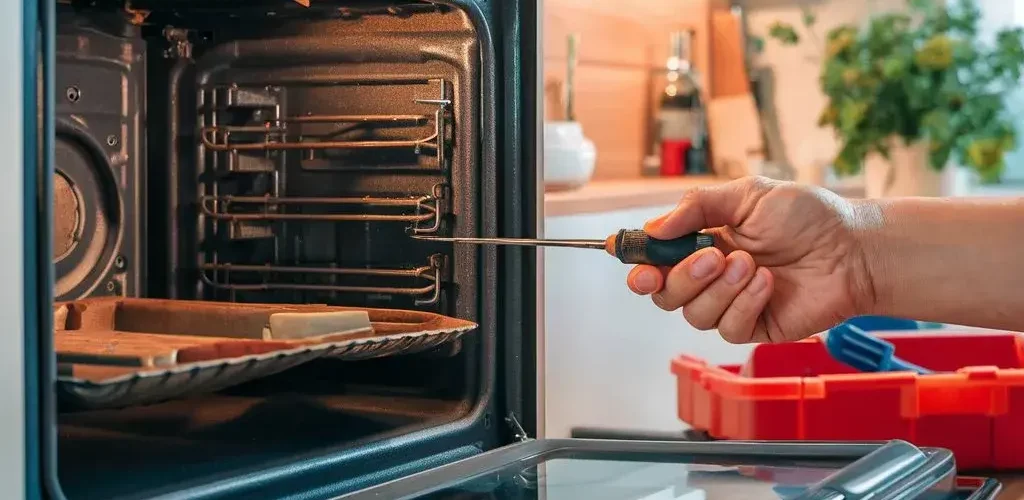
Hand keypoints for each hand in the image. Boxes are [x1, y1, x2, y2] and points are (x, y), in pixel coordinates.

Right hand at [626, 176, 875, 342]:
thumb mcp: (747, 195)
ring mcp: (731, 304)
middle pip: (665, 293)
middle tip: (713, 256)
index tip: (631, 261)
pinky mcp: (753, 327)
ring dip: (719, 288)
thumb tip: (655, 228)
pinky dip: (744, 303)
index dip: (637, 263)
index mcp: (702, 242)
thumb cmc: (807, 217)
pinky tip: (767, 284)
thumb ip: (696, 208)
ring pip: (694, 314)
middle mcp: (711, 276)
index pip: (655, 260)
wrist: (852, 248)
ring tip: (752, 265)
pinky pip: (727, 327)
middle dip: (682, 276)